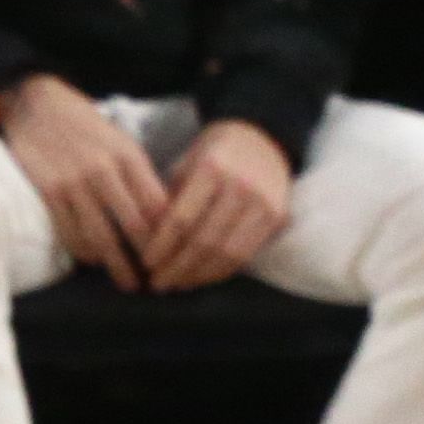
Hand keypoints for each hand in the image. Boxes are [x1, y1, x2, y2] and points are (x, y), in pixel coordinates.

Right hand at [0, 76, 170, 284]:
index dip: (168, 234)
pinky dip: (84, 251)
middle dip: (147, 256)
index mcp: (129, 156)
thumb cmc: (86, 126)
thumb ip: (138, 174)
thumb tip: (159, 212)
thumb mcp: (121, 142)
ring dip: (116, 263)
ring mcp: (75, 183)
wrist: (38, 105)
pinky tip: (94, 261)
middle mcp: (105, 170)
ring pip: (101, 235)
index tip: (177, 253)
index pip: (156, 204)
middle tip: (159, 281)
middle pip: (133, 225)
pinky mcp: (48, 191)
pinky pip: (70, 231)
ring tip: (128, 281)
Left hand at [141, 116, 293, 291]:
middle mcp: (241, 186)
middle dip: (177, 267)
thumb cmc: (216, 153)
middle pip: (204, 240)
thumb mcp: (187, 164)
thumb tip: (149, 242)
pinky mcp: (277, 217)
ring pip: (227, 252)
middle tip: (158, 283)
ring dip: (199, 274)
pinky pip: (246, 253)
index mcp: (213, 169)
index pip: (182, 219)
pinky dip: (222, 270)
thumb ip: (171, 199)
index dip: (161, 246)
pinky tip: (203, 275)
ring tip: (179, 283)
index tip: (146, 263)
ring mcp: (263, 203)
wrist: (264, 139)